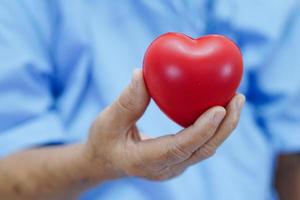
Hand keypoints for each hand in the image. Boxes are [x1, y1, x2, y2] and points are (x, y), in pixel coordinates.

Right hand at [84, 69, 244, 180]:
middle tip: (237, 98)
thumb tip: (142, 73)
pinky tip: (219, 108)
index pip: (180, 147)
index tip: (219, 108)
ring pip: (205, 149)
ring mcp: (173, 166)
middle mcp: (165, 168)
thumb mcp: (107, 121)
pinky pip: (200, 144)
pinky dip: (213, 127)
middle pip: (202, 150)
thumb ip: (126, 101)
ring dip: (223, 126)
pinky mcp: (177, 160)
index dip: (202, 130)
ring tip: (235, 100)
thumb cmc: (103, 141)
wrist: (104, 160)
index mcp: (146, 161)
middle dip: (224, 126)